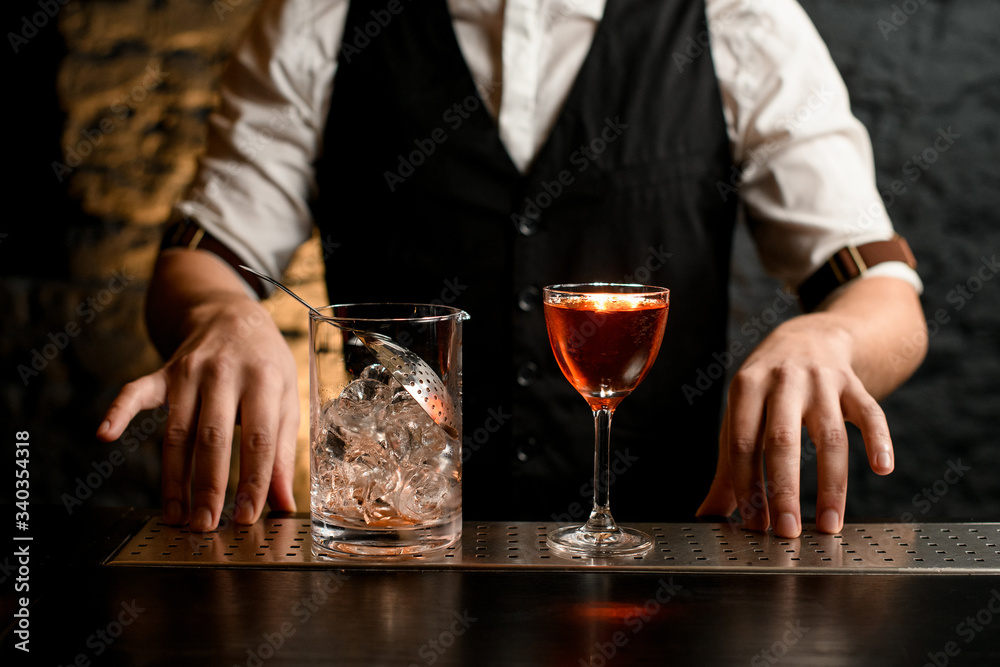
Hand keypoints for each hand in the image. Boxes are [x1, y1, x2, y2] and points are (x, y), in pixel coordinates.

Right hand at [97, 295, 297, 531]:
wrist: (233, 317)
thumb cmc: (265, 365)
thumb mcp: (286, 399)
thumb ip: (282, 451)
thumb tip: (284, 503)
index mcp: (264, 380)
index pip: (259, 439)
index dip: (253, 481)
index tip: (247, 516)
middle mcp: (225, 374)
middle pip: (213, 437)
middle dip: (208, 486)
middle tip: (205, 526)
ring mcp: (190, 372)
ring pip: (177, 431)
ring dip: (173, 478)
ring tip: (176, 516)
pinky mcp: (164, 372)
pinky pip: (137, 392)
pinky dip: (118, 411)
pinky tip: (104, 435)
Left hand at [696, 313, 893, 537]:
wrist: (810, 337)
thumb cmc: (767, 389)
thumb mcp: (740, 415)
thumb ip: (728, 466)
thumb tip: (708, 515)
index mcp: (746, 388)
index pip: (743, 444)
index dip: (748, 487)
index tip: (754, 525)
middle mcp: (782, 381)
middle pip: (782, 440)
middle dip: (784, 490)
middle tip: (787, 532)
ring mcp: (821, 380)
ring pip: (830, 436)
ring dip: (831, 485)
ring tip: (829, 524)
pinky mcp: (854, 383)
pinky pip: (871, 412)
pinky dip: (879, 439)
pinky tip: (882, 468)